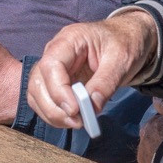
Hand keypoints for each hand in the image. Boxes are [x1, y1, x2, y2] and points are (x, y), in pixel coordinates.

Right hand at [26, 14, 157, 127]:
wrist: (126, 40)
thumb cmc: (124, 42)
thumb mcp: (122, 59)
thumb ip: (106, 82)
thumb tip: (92, 108)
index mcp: (69, 39)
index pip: (51, 65)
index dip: (58, 90)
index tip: (75, 109)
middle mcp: (54, 53)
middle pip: (37, 82)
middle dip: (54, 107)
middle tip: (78, 121)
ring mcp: (52, 68)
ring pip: (36, 94)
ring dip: (52, 114)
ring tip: (77, 122)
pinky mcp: (55, 82)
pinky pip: (44, 101)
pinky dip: (55, 114)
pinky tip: (73, 119)